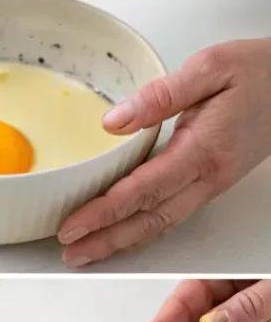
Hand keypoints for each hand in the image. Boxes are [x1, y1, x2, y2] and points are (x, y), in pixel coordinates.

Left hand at [58, 39, 270, 266]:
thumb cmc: (259, 72)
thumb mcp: (210, 68)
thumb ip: (159, 96)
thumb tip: (113, 121)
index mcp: (203, 150)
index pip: (144, 190)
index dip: (104, 212)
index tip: (73, 225)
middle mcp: (208, 175)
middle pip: (150, 219)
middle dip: (106, 240)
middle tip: (69, 252)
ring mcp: (211, 184)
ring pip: (161, 224)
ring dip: (120, 243)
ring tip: (85, 253)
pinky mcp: (210, 183)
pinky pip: (171, 215)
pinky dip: (142, 232)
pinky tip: (120, 237)